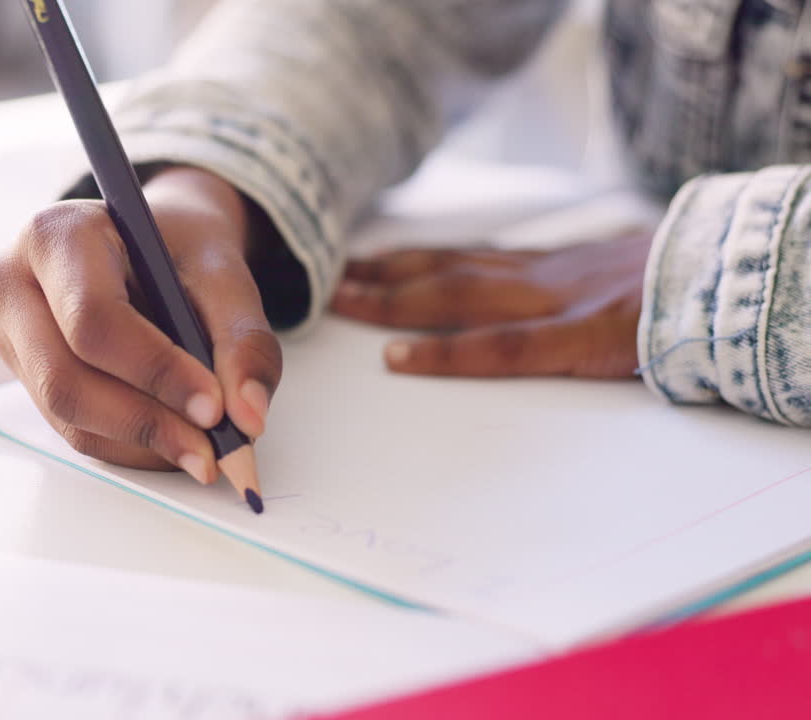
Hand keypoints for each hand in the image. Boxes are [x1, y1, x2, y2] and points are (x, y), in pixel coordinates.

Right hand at [0, 167, 281, 482]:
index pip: (92, 318)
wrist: (147, 246)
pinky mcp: (26, 377)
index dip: (155, 370)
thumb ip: (243, 339)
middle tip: (213, 448)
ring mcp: (12, 338)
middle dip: (146, 422)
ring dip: (142, 444)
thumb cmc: (176, 249)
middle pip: (65, 379)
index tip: (214, 406)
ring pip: (67, 415)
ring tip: (204, 450)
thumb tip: (247, 415)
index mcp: (55, 236)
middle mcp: (14, 285)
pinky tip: (175, 442)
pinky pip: (73, 430)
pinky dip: (131, 447)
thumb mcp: (223, 274)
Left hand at [330, 231, 654, 377]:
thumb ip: (573, 284)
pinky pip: (501, 347)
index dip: (409, 261)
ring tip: (342, 305)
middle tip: (328, 282)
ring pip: (456, 297)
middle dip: (382, 278)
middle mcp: (543, 277)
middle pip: (445, 272)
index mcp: (553, 267)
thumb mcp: (617, 276)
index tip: (361, 264)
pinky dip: (445, 354)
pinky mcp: (581, 338)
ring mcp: (558, 304)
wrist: (741, 280)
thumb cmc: (684, 286)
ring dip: (393, 302)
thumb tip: (542, 293)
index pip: (465, 258)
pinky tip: (399, 360)